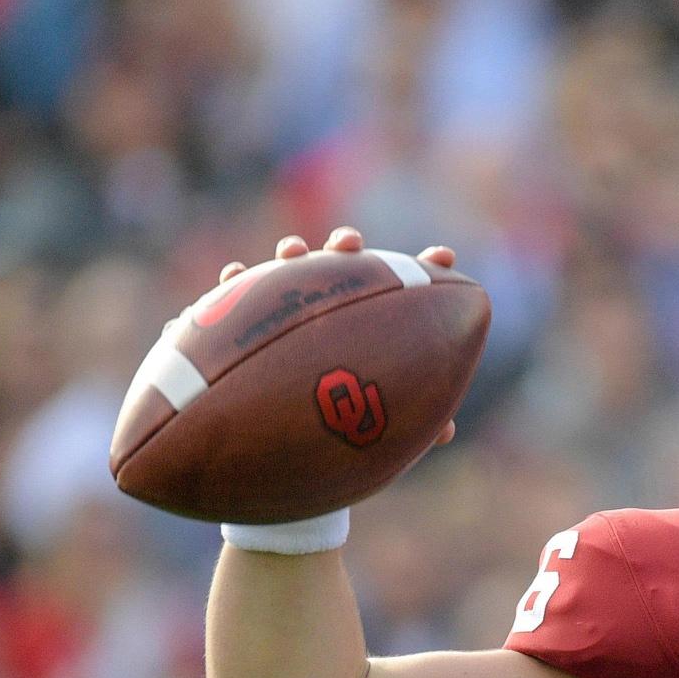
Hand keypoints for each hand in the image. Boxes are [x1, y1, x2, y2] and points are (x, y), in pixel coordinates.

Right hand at [218, 227, 460, 448]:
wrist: (277, 429)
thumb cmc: (339, 418)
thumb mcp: (375, 418)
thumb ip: (408, 418)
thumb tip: (446, 432)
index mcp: (366, 319)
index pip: (398, 287)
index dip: (423, 269)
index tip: (445, 256)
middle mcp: (327, 303)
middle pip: (339, 263)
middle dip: (346, 245)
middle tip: (350, 245)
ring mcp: (287, 304)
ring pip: (287, 269)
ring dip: (291, 253)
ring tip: (291, 251)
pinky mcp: (244, 317)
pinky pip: (233, 294)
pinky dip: (234, 281)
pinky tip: (234, 273)